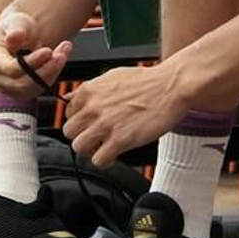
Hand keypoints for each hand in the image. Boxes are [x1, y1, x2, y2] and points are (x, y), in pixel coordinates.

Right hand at [0, 10, 71, 100]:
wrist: (22, 35)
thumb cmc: (17, 26)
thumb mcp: (16, 21)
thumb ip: (15, 28)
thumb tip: (13, 37)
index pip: (10, 68)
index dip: (31, 62)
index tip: (48, 51)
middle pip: (22, 83)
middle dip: (45, 69)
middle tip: (62, 53)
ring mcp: (7, 87)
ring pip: (33, 89)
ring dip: (52, 72)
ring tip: (63, 53)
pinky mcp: (20, 92)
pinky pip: (39, 89)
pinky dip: (52, 75)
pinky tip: (59, 60)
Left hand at [62, 65, 190, 166]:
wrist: (170, 86)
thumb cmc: (147, 82)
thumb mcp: (111, 76)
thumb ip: (89, 89)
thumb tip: (70, 97)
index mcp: (89, 91)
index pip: (67, 114)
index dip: (79, 121)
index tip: (88, 125)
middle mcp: (93, 108)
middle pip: (69, 132)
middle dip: (81, 136)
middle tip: (94, 138)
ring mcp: (105, 125)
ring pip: (79, 147)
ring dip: (90, 150)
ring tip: (102, 147)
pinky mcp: (120, 140)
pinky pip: (98, 160)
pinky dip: (104, 161)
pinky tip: (113, 155)